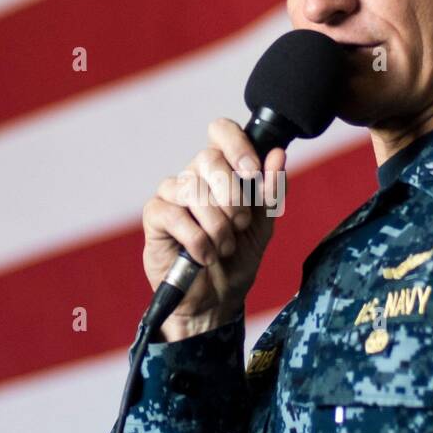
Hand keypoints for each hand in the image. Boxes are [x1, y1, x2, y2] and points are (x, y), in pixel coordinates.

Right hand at [141, 118, 287, 339]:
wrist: (217, 300)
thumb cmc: (237, 259)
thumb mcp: (264, 224)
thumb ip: (271, 189)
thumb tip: (277, 154)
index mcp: (222, 170)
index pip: (221, 131)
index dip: (238, 146)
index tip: (252, 174)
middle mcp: (195, 175)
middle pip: (208, 158)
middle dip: (233, 198)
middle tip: (239, 225)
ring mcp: (172, 193)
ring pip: (194, 190)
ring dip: (217, 226)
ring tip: (222, 248)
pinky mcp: (155, 215)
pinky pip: (175, 215)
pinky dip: (197, 241)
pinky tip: (203, 256)